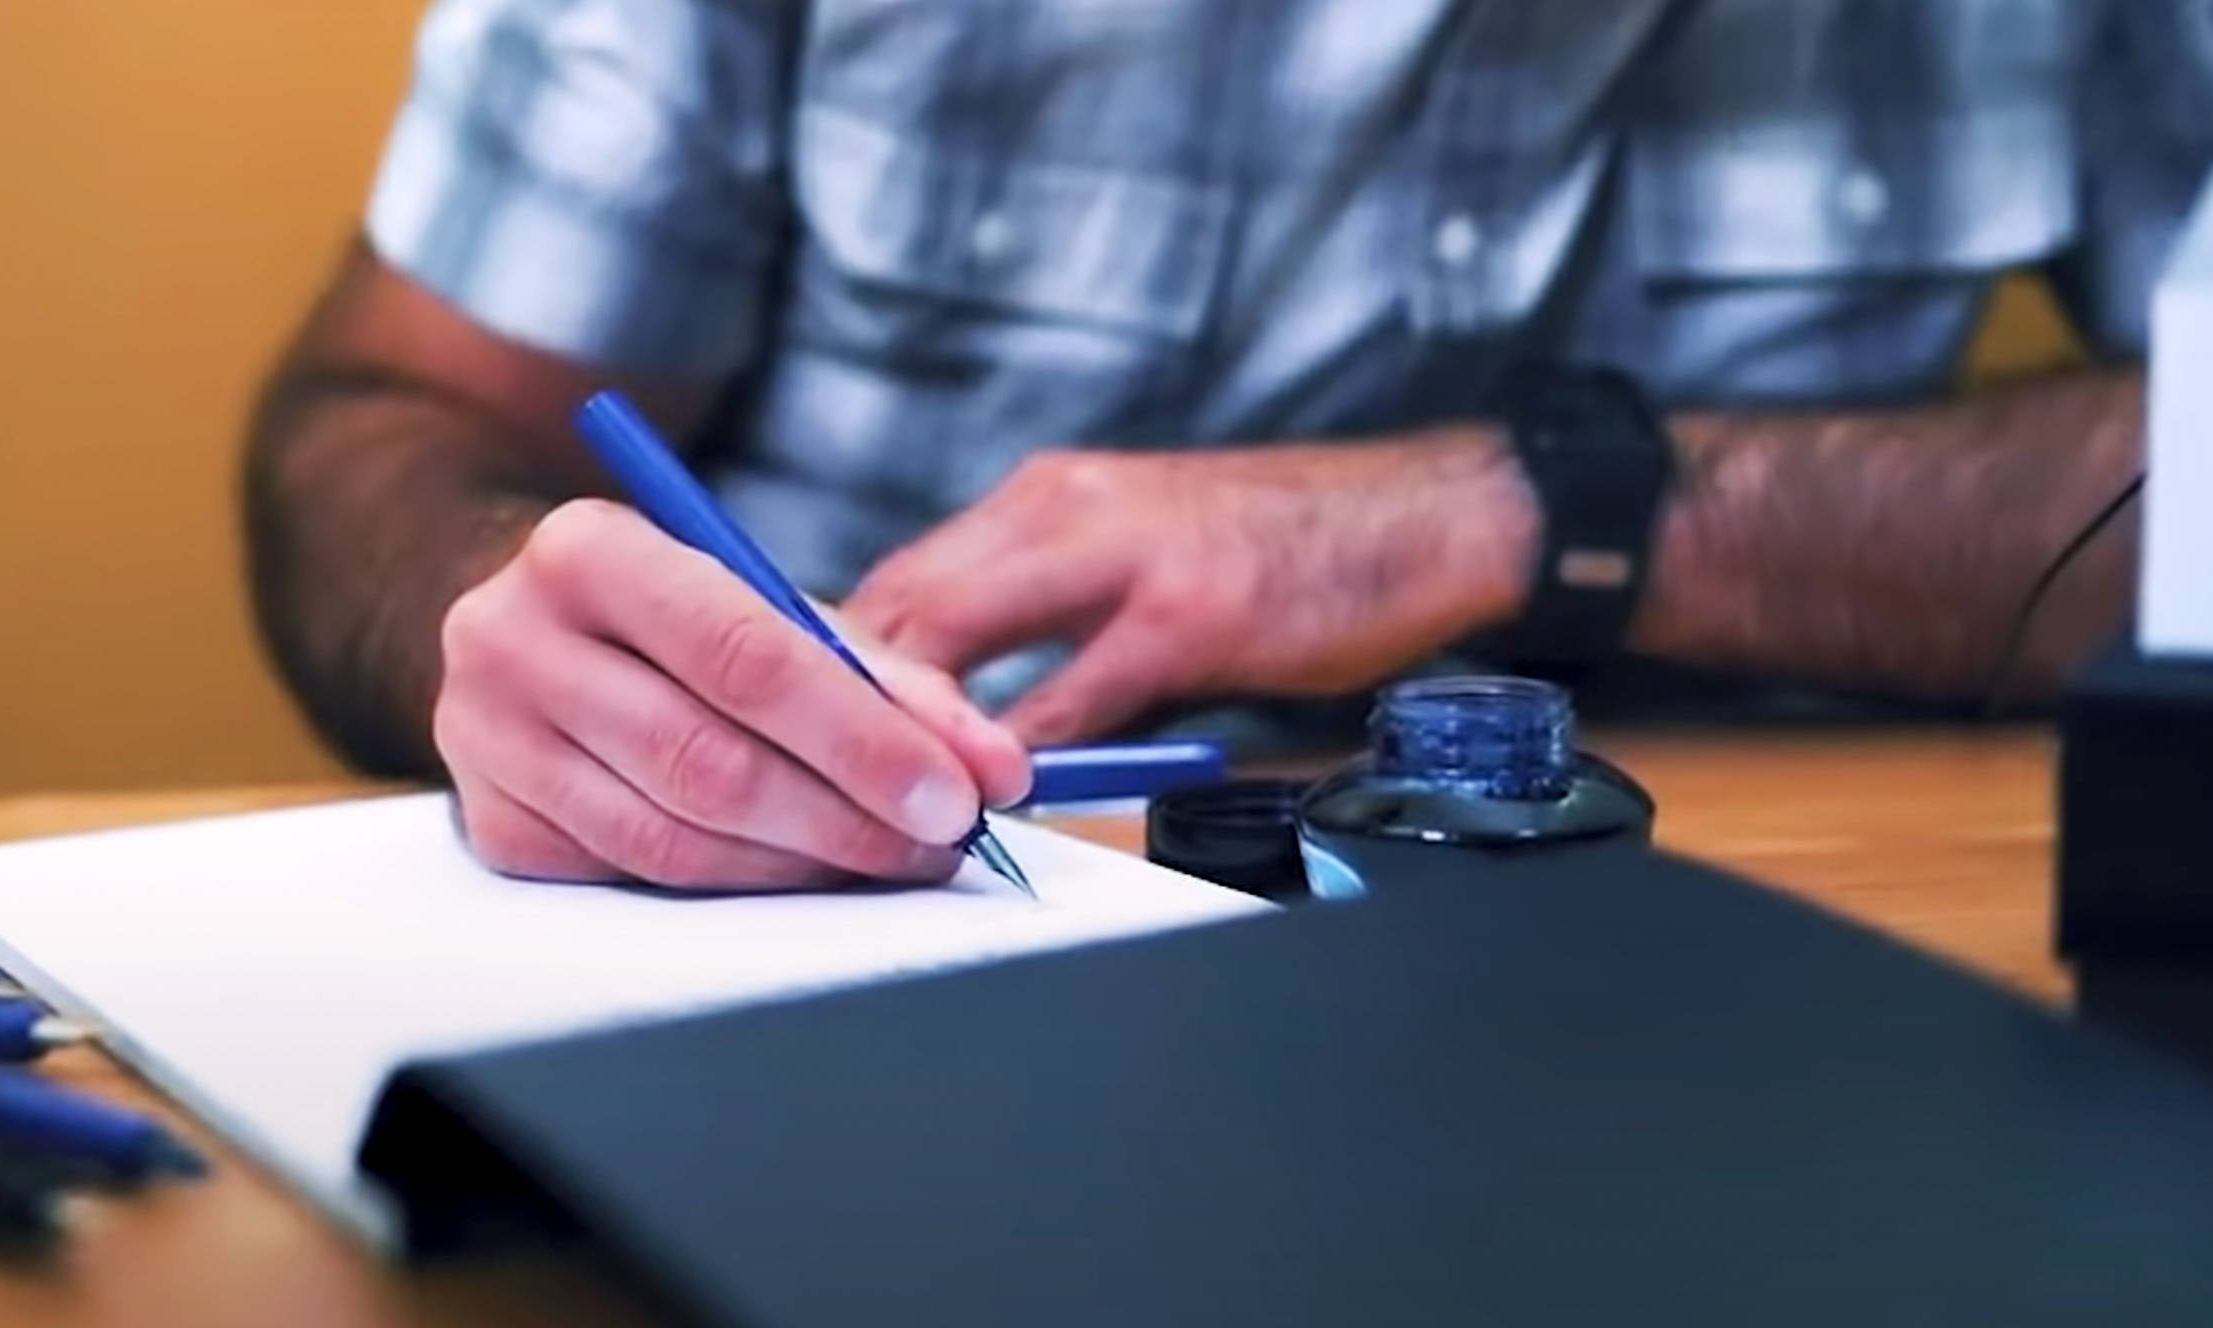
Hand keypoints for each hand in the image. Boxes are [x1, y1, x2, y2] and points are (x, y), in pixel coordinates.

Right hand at [434, 499, 1030, 889]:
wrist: (528, 632)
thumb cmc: (671, 619)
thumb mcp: (768, 607)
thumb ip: (883, 679)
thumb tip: (992, 768)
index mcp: (588, 550)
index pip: (746, 658)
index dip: (863, 739)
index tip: (956, 794)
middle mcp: (512, 638)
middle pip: (709, 762)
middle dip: (848, 817)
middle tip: (938, 842)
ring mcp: (486, 741)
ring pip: (674, 840)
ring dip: (801, 866)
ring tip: (883, 857)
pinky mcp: (491, 828)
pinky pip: (635, 879)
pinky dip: (734, 885)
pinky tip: (794, 868)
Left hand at [847, 428, 1536, 743]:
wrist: (1424, 514)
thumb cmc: (1280, 544)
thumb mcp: (1134, 544)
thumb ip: (1038, 598)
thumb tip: (941, 673)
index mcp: (1043, 497)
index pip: (898, 576)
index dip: (829, 651)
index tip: (789, 716)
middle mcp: (1060, 510)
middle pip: (899, 604)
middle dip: (835, 692)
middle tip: (797, 773)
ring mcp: (1122, 559)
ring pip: (956, 640)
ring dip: (905, 725)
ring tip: (867, 795)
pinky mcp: (1188, 615)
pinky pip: (1066, 698)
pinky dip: (1012, 754)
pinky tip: (989, 795)